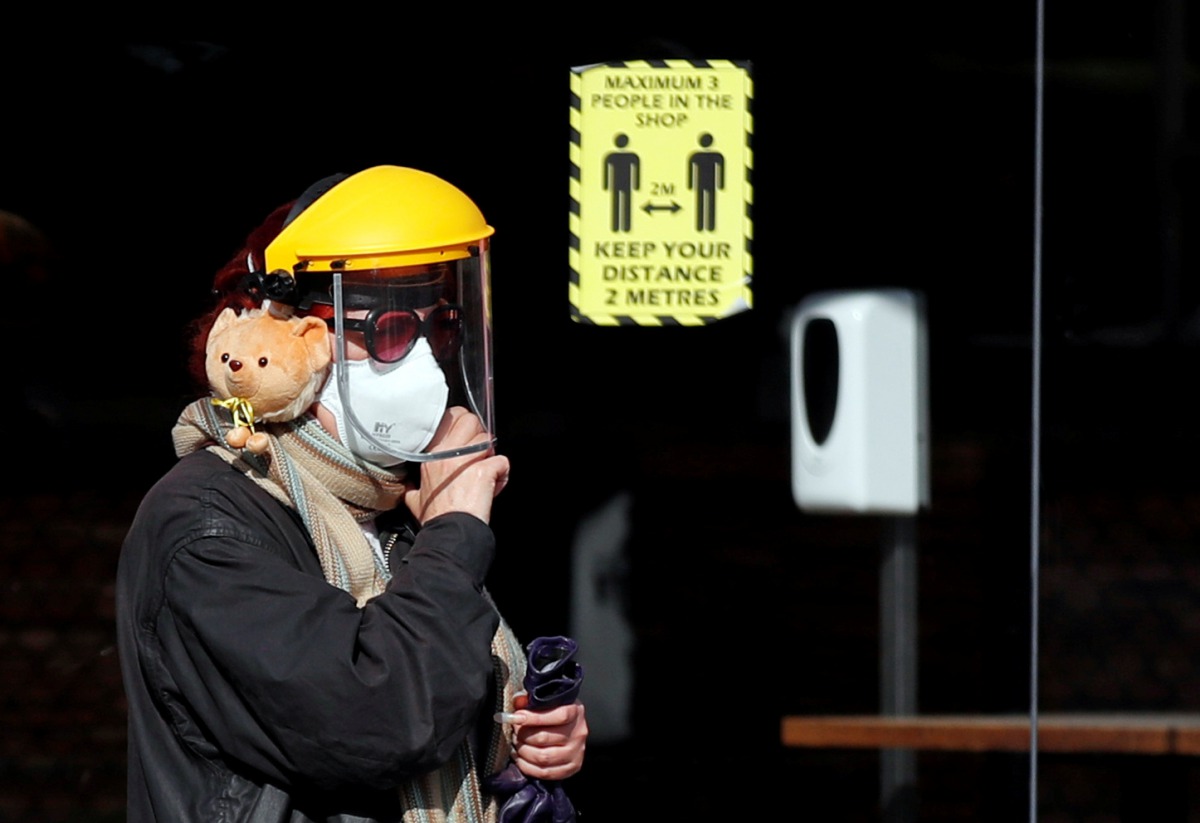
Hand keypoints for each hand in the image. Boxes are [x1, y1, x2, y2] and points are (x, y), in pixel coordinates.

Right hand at [404, 407, 508, 524]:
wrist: (449, 532)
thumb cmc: (435, 518)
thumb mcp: (414, 500)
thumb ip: (412, 488)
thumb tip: (409, 486)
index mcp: (432, 456)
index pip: (450, 418)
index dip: (463, 424)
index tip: (468, 437)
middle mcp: (447, 453)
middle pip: (471, 421)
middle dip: (479, 435)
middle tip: (480, 455)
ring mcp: (466, 460)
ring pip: (488, 439)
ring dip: (491, 455)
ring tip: (487, 473)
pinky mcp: (484, 471)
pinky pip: (502, 461)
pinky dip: (502, 474)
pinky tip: (495, 486)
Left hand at [508, 694, 587, 780]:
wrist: (570, 728)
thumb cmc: (555, 711)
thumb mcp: (547, 700)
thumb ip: (532, 699)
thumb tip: (518, 701)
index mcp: (575, 711)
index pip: (558, 716)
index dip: (533, 717)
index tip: (515, 717)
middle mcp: (578, 733)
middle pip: (544, 738)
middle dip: (523, 735)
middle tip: (515, 731)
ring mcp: (576, 753)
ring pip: (543, 757)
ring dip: (523, 751)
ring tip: (517, 744)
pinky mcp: (572, 768)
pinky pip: (545, 772)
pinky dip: (527, 766)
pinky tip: (520, 758)